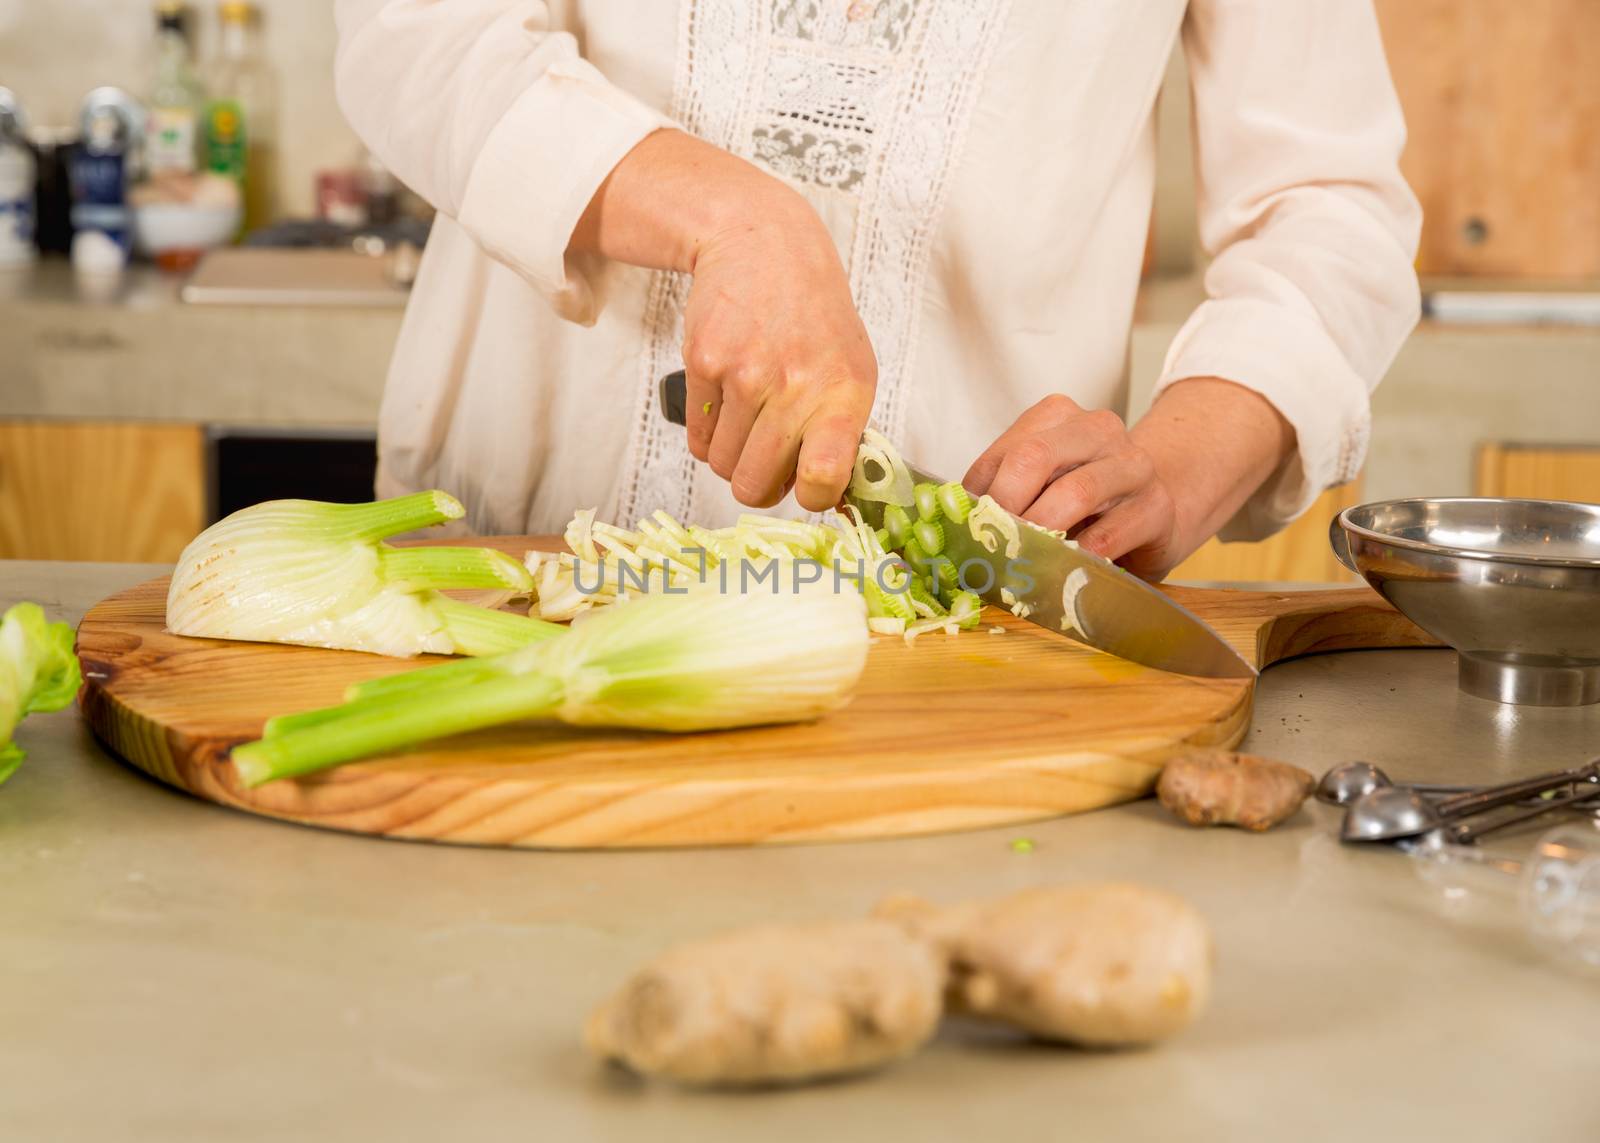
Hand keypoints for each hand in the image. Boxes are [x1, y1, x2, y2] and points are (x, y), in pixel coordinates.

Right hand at [570, 130, 875, 511]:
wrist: (764, 245)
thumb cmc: (813, 316)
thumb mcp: (852, 368)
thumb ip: (843, 434)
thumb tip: (826, 497)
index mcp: (844, 395)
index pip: (824, 478)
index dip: (812, 497)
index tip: (809, 486)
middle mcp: (796, 387)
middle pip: (756, 487)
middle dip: (757, 483)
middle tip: (767, 457)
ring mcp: (746, 375)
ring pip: (722, 467)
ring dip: (731, 457)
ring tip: (749, 420)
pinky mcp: (704, 363)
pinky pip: (697, 439)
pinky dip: (708, 433)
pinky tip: (727, 402)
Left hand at [965, 395, 1180, 576]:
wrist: (1157, 511)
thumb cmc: (1086, 501)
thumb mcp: (1041, 486)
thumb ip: (1002, 493)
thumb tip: (952, 522)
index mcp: (1058, 416)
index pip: (1006, 451)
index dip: (979, 494)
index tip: (965, 530)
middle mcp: (1098, 429)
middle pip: (1036, 458)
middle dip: (1005, 506)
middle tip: (991, 544)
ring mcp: (1132, 465)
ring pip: (1075, 492)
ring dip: (1040, 533)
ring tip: (1021, 559)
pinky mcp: (1156, 506)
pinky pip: (1108, 535)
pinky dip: (1077, 557)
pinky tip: (1062, 570)